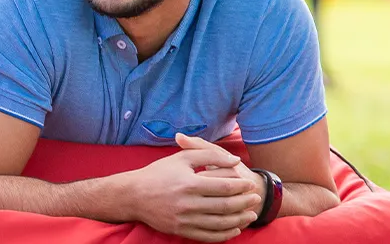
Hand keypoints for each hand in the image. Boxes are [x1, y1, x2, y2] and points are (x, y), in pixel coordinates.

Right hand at [116, 139, 260, 241]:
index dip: (240, 185)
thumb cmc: (159, 173)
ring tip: (250, 215)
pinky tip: (234, 230)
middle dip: (243, 203)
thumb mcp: (183, 157)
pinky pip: (207, 236)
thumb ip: (209, 154)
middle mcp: (187, 203)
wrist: (133, 195)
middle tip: (256, 199)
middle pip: (224, 205)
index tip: (250, 183)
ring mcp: (184, 219)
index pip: (223, 186)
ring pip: (218, 223)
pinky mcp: (180, 230)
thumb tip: (234, 160)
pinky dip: (223, 235)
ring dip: (238, 220)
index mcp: (189, 183)